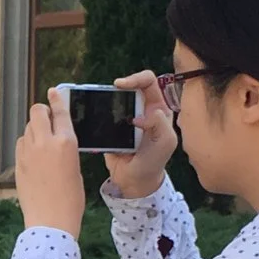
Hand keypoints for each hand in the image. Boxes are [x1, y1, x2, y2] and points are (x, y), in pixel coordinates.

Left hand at [14, 89, 85, 237]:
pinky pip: (22, 144)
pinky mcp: (18, 163)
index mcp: (66, 143)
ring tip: (43, 143)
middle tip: (47, 118)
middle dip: (42, 111)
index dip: (57, 99)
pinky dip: (27, 144)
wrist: (50, 221)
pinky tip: (34, 156)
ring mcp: (28, 152)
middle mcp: (45, 143)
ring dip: (35, 129)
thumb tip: (57, 138)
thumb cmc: (70, 199)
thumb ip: (66, 148)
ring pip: (28, 127)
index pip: (60, 112)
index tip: (54, 92)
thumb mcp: (75, 168)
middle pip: (37, 111)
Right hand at [104, 70, 179, 199]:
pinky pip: (102, 115)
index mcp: (157, 108)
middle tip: (109, 94)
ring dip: (105, 100)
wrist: (134, 180)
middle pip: (128, 87)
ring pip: (113, 99)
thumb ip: (160, 124)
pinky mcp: (110, 127)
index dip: (135, 78)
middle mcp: (140, 108)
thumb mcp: (165, 142)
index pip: (148, 82)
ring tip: (97, 104)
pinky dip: (96, 114)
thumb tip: (140, 115)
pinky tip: (92, 117)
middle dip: (118, 87)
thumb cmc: (154, 161)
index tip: (120, 85)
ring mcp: (124, 117)